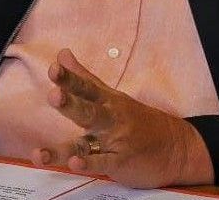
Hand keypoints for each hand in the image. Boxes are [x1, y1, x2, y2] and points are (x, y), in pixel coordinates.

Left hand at [32, 48, 213, 188]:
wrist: (177, 148)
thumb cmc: (139, 120)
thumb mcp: (112, 96)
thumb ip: (84, 77)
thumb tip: (61, 54)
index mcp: (107, 101)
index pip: (86, 87)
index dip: (69, 79)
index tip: (54, 69)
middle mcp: (110, 120)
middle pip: (88, 111)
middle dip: (71, 104)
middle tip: (54, 95)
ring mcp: (116, 143)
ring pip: (86, 144)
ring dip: (63, 149)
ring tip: (40, 152)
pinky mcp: (120, 163)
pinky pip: (102, 164)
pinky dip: (88, 164)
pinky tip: (73, 164)